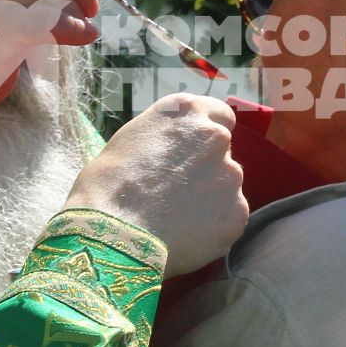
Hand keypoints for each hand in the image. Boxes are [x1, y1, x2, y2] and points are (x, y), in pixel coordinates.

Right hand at [65, 94, 247, 273]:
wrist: (114, 233)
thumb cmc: (108, 185)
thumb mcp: (131, 140)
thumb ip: (166, 137)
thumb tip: (174, 150)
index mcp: (189, 111)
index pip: (219, 116)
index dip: (203, 138)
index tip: (191, 155)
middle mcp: (216, 136)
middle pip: (222, 152)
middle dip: (206, 169)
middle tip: (177, 192)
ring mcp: (231, 175)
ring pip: (226, 187)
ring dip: (210, 198)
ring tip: (176, 219)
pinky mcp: (237, 212)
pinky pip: (228, 218)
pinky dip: (213, 227)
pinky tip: (185, 235)